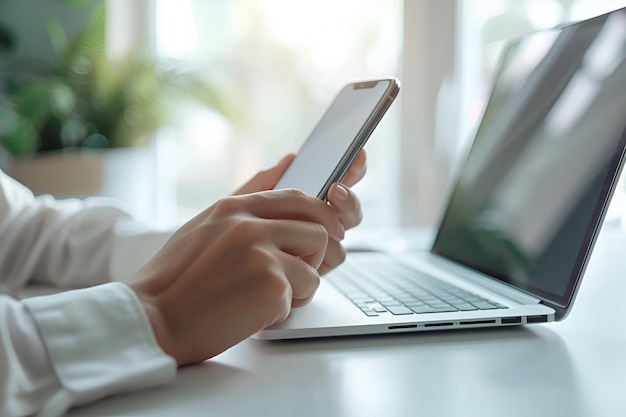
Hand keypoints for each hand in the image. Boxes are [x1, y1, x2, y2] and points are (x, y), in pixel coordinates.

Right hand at [128, 189, 343, 365]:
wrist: (152, 319)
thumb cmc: (176, 279)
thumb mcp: (205, 225)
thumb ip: (247, 197)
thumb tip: (287, 161)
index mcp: (234, 208)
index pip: (298, 197)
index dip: (321, 215)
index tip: (328, 231)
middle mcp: (249, 224)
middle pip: (318, 228)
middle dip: (314, 255)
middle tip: (295, 274)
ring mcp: (260, 252)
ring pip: (316, 265)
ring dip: (300, 286)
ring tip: (266, 296)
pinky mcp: (270, 284)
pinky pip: (302, 295)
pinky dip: (283, 308)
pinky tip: (252, 312)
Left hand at [234, 150, 366, 274]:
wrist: (210, 276)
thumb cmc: (221, 239)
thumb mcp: (237, 206)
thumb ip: (264, 183)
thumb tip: (292, 158)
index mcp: (302, 205)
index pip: (337, 182)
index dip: (352, 168)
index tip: (357, 155)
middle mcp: (315, 226)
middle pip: (349, 211)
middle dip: (349, 199)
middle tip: (335, 192)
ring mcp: (317, 250)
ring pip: (342, 235)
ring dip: (332, 228)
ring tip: (311, 226)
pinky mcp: (313, 271)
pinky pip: (332, 258)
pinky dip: (322, 252)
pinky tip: (301, 252)